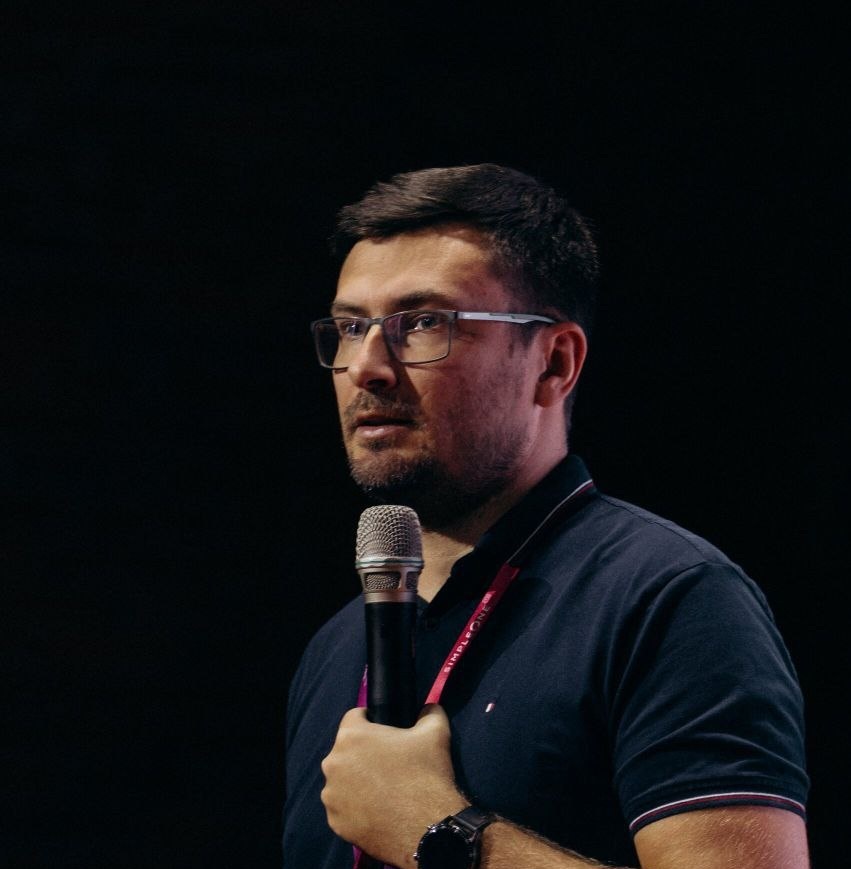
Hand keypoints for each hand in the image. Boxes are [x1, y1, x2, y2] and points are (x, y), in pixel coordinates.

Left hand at [321, 704, 468, 867]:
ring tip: (382, 791)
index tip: (385, 733)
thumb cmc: (426, 774)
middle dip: (363, 754)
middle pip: (346, 751)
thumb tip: (428, 708)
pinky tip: (377, 811)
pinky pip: (343, 808)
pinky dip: (355, 808)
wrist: (427, 828)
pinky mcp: (335, 823)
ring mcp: (331, 796)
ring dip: (356, 781)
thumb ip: (429, 712)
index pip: (354, 717)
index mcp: (351, 736)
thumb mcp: (435, 732)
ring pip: (342, 780)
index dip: (371, 721)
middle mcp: (333, 763)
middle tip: (388, 764)